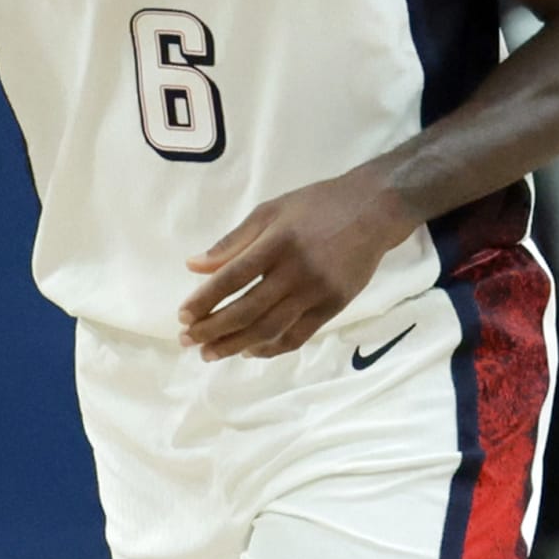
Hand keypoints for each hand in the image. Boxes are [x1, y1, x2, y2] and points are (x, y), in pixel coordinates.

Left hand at [179, 167, 410, 359]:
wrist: (375, 210)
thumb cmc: (317, 206)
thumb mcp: (270, 211)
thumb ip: (232, 242)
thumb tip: (193, 266)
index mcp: (277, 242)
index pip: (232, 278)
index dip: (204, 300)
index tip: (183, 316)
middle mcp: (297, 270)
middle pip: (247, 310)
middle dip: (213, 330)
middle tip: (188, 341)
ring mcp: (317, 292)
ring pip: (270, 329)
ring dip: (235, 345)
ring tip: (210, 353)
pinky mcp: (333, 306)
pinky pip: (297, 336)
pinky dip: (270, 349)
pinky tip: (249, 351)